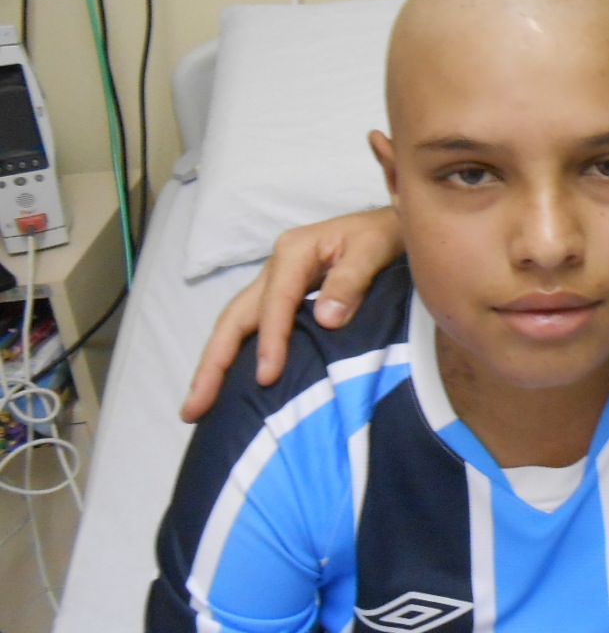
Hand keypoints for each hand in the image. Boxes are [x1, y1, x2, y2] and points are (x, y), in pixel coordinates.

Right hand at [183, 208, 402, 421]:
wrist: (389, 225)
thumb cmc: (382, 235)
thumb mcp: (374, 250)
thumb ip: (351, 280)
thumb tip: (327, 319)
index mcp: (294, 252)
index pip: (275, 301)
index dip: (270, 340)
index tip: (267, 377)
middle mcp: (275, 268)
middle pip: (235, 317)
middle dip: (213, 362)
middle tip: (194, 407)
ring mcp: (274, 283)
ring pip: (235, 325)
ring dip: (215, 364)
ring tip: (196, 407)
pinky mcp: (282, 297)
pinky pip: (252, 328)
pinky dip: (236, 356)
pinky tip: (229, 386)